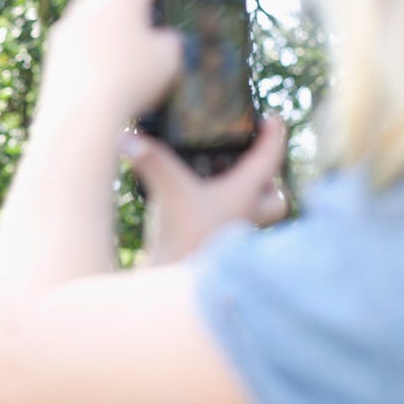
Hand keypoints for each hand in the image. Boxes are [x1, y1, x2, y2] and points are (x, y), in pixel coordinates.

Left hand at [37, 0, 182, 123]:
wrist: (79, 116)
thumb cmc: (130, 82)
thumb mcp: (170, 59)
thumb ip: (169, 41)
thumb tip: (159, 40)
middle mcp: (90, 4)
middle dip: (131, 9)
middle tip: (146, 26)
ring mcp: (66, 27)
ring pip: (94, 21)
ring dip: (109, 32)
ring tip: (125, 59)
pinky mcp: (52, 51)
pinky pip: (78, 44)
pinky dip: (91, 53)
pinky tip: (102, 76)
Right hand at [127, 115, 288, 262]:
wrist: (174, 285)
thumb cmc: (183, 239)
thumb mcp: (168, 191)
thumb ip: (150, 161)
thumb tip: (127, 136)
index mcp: (245, 195)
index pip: (271, 158)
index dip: (275, 134)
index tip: (273, 118)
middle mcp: (245, 216)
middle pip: (275, 198)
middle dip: (268, 181)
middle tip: (248, 164)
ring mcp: (232, 236)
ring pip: (255, 216)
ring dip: (245, 199)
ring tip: (220, 182)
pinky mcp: (215, 250)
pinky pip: (229, 229)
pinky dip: (220, 217)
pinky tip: (196, 208)